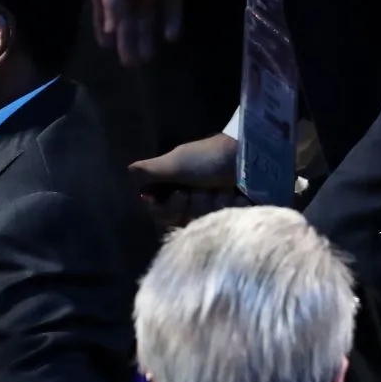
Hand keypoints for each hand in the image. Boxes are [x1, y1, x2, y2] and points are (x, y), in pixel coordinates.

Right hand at [94, 0, 198, 66]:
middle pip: (129, 15)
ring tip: (148, 56)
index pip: (106, 9)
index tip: (107, 47)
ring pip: (148, 13)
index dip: (106, 28)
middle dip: (129, 39)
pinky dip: (171, 19)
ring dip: (148, 34)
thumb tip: (110, 28)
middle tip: (131, 63)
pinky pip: (171, 2)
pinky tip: (171, 36)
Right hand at [129, 133, 247, 228]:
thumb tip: (126, 176)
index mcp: (176, 190)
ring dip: (216, 205)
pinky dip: (236, 209)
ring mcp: (218, 211)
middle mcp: (194, 203)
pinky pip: (231, 226)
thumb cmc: (210, 157)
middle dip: (194, 205)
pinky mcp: (239, 217)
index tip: (179, 193)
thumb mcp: (174, 161)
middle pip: (183, 222)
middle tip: (204, 189)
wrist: (253, 156)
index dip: (168, 209)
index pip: (162, 216)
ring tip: (229, 190)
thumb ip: (147, 171)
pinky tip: (242, 197)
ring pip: (206, 224)